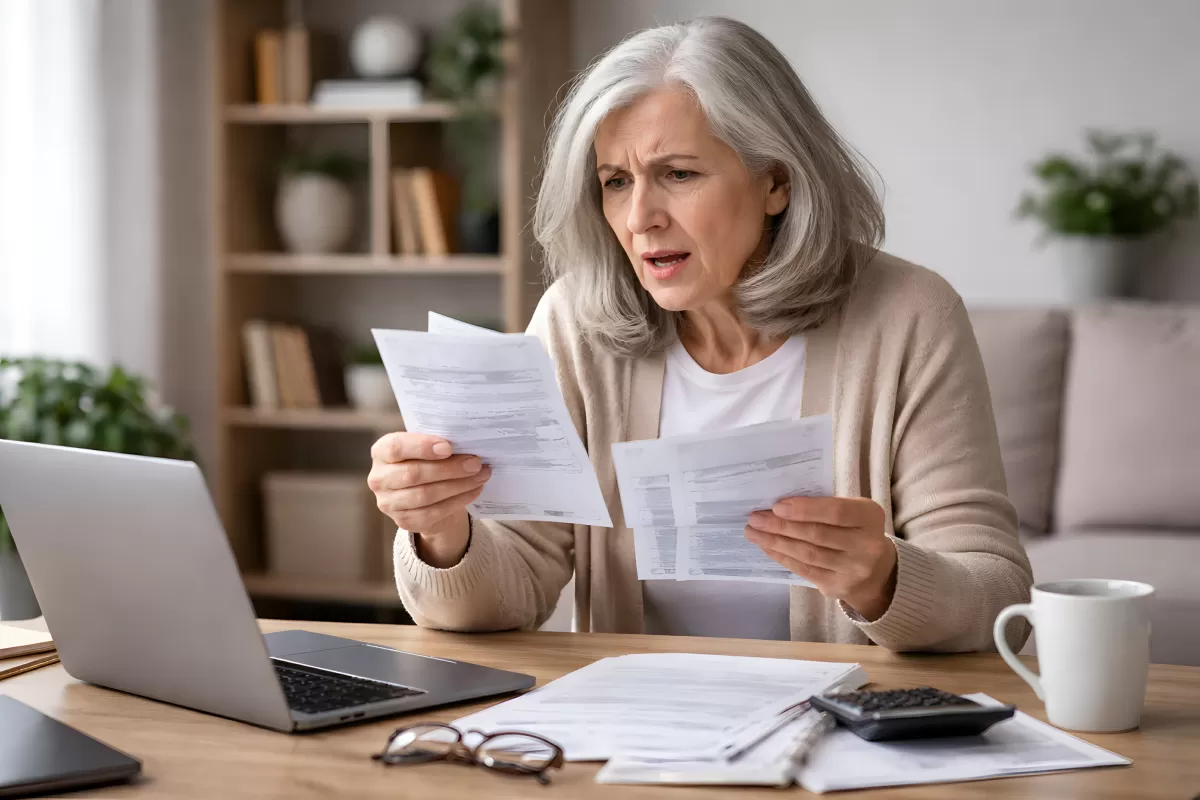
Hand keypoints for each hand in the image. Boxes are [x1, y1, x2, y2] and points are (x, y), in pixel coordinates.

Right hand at [367, 432, 491, 567]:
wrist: (426, 494)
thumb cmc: (427, 461)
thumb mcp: (427, 447)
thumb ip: (438, 443)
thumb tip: (467, 444)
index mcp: (382, 451)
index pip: (396, 447)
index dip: (422, 447)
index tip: (449, 447)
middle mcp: (379, 478)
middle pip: (414, 474)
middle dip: (449, 468)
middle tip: (476, 463)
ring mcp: (388, 502)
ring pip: (425, 495)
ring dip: (458, 485)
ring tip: (481, 475)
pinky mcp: (403, 521)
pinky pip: (433, 513)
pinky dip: (458, 501)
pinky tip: (474, 490)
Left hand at [744, 496, 897, 620]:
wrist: (875, 570)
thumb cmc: (854, 530)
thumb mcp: (852, 511)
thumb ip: (824, 506)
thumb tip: (779, 505)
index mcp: (870, 517)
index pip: (836, 512)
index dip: (805, 510)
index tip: (777, 506)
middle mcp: (866, 545)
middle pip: (816, 534)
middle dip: (781, 525)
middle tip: (755, 518)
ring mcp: (852, 570)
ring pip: (807, 554)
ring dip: (775, 542)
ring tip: (754, 532)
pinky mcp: (837, 586)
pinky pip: (803, 569)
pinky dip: (782, 557)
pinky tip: (767, 547)